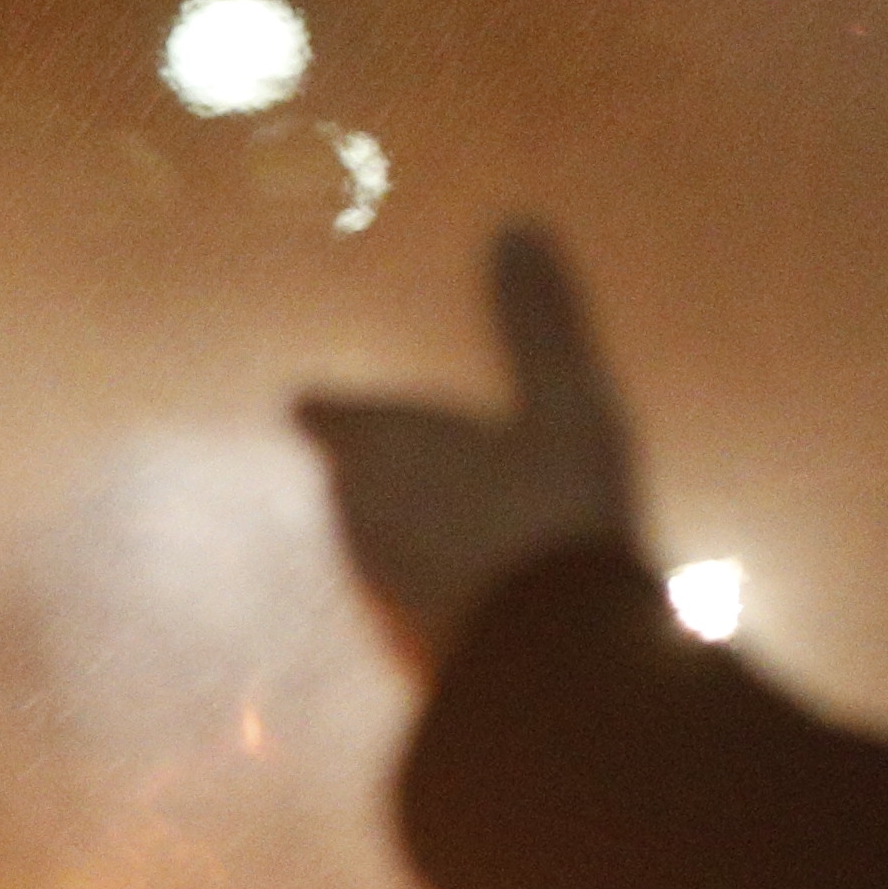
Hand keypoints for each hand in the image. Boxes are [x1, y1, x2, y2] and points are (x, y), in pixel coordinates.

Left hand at [297, 224, 646, 670]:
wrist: (554, 663)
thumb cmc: (552, 512)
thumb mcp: (564, 403)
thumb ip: (537, 321)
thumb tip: (516, 226)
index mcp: (379, 445)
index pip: (328, 413)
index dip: (332, 405)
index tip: (323, 399)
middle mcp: (358, 515)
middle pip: (350, 476)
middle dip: (376, 459)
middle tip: (406, 443)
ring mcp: (378, 586)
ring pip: (377, 535)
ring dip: (407, 518)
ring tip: (453, 503)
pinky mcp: (408, 643)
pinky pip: (413, 588)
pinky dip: (437, 569)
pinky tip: (484, 575)